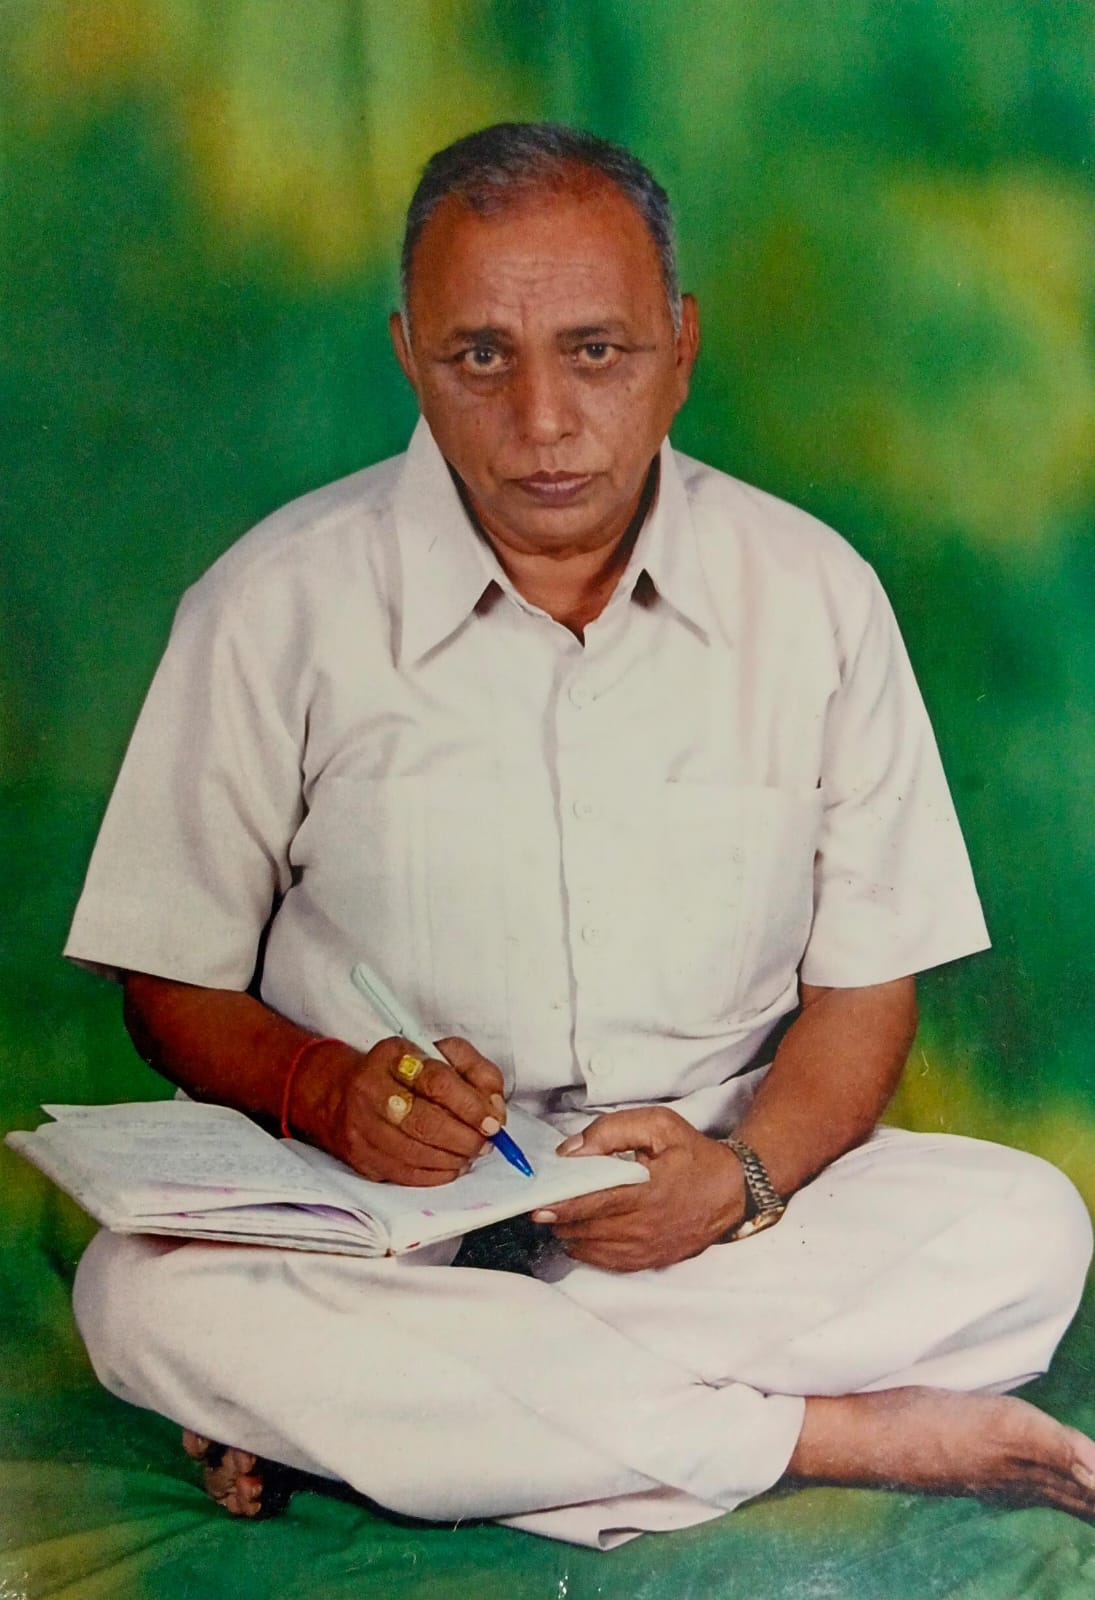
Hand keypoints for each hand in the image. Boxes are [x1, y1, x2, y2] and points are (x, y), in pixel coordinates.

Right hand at [300, 1035, 506, 1185]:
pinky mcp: (361, 1158)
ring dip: (454, 1158)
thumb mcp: (441, 1054)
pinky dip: (437, 1175)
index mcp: (393, 1056)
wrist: (340, 1094)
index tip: (492, 1121)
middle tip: (485, 1142)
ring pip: (416, 1153)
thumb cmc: (401, 1073)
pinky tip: (451, 1166)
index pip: (437, 1081)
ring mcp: (362, 1127)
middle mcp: (371, 1089)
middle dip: (465, 1138)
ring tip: (470, 1152)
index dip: (471, 1105)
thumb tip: (494, 1108)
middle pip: (426, 1122)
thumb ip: (477, 1072)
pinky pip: (406, 1174)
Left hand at [532, 1108, 745, 1271]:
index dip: (562, 1206)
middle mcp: (645, 1226)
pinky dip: (586, 1250)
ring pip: (591, 1248)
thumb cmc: (692, 1154)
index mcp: (646, 1191)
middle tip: (542, 1206)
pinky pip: (606, 1262)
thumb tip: (572, 1152)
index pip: (594, 1203)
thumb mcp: (658, 1126)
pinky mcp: (649, 1260)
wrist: (731, 1191)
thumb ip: (611, 1131)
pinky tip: (578, 1235)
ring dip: (570, 1233)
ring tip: (560, 1216)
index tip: (537, 1205)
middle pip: (586, 1229)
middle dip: (560, 1218)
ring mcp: (647, 1248)